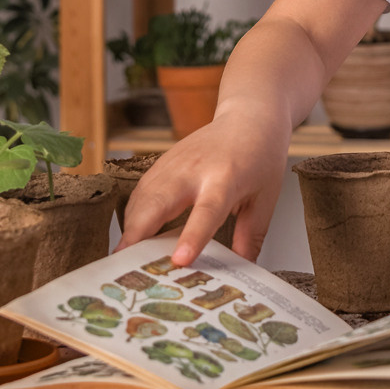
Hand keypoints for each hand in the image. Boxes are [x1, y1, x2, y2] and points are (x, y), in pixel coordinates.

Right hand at [116, 101, 289, 265]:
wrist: (249, 117)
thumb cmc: (260, 157)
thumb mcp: (265, 199)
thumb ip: (250, 237)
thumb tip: (242, 271)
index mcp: (225, 178)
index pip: (206, 210)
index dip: (192, 236)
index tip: (179, 260)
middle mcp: (194, 169)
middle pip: (157, 202)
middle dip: (137, 234)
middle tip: (124, 266)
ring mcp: (173, 163)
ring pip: (141, 198)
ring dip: (130, 228)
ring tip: (124, 259)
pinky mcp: (161, 163)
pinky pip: (140, 193)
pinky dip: (133, 217)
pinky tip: (133, 237)